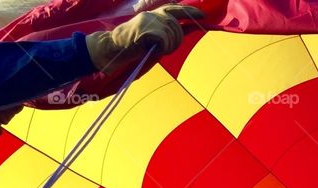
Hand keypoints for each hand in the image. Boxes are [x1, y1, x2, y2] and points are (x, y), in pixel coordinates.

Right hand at [85, 4, 204, 71]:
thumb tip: (188, 28)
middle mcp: (154, 14)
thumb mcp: (154, 34)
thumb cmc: (134, 45)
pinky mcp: (148, 29)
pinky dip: (162, 48)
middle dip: (176, 41)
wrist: (114, 47)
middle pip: (177, 28)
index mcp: (155, 14)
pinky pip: (165, 42)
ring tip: (155, 48)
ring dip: (168, 46)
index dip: (190, 11)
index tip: (203, 14)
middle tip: (165, 48)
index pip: (176, 9)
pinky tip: (151, 48)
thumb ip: (168, 30)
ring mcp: (150, 20)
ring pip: (172, 35)